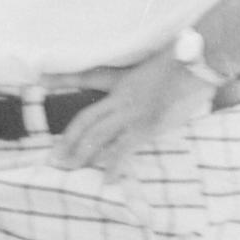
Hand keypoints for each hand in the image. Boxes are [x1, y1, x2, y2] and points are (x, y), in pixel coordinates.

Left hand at [51, 51, 215, 175]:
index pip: (86, 77)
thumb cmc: (186, 61)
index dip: (61, 78)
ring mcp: (131, 113)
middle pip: (86, 119)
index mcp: (123, 80)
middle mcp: (121, 98)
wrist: (198, 62)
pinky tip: (106, 179)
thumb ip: (152, 77)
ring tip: (71, 168)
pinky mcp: (145, 127)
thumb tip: (159, 83)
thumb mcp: (161, 64)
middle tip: (55, 156)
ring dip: (82, 154)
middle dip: (69, 139)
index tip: (40, 78)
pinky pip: (122, 149)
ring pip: (97, 136)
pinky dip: (113, 166)